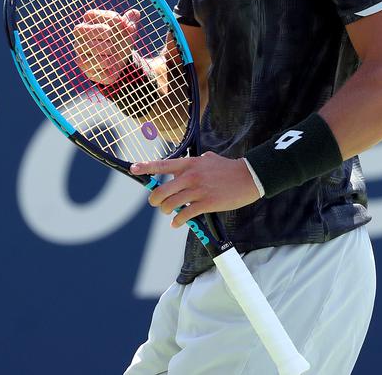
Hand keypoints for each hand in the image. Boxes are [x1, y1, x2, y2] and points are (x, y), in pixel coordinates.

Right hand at [72, 9, 140, 83]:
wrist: (120, 61)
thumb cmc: (120, 41)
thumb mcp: (128, 31)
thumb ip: (131, 21)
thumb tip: (135, 13)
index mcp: (89, 20)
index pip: (91, 15)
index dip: (109, 18)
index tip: (121, 23)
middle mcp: (80, 34)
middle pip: (82, 29)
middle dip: (103, 31)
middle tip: (112, 35)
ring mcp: (79, 49)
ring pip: (92, 47)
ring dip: (109, 48)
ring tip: (113, 50)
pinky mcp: (82, 63)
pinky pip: (95, 62)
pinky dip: (109, 62)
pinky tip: (112, 62)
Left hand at [130, 152, 261, 226]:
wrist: (248, 177)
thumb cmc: (229, 168)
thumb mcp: (209, 159)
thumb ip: (196, 162)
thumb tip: (188, 166)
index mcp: (189, 164)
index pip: (162, 165)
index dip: (145, 167)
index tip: (133, 169)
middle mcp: (190, 176)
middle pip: (161, 191)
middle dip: (155, 200)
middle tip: (156, 204)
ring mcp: (197, 190)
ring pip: (170, 204)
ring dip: (166, 211)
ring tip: (169, 212)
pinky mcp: (206, 204)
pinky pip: (184, 215)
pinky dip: (177, 221)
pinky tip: (177, 223)